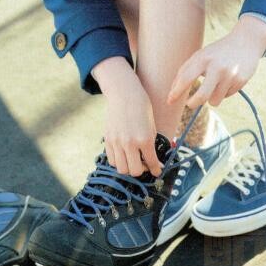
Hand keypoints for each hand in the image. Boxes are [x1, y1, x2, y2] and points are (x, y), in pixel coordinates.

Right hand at [92, 57, 162, 177]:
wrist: (124, 93)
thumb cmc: (142, 106)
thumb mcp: (152, 125)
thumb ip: (151, 143)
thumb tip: (153, 160)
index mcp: (144, 138)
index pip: (151, 163)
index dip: (156, 170)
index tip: (157, 171)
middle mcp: (129, 143)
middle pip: (135, 171)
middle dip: (142, 170)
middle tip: (145, 163)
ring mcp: (116, 142)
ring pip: (122, 169)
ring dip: (129, 167)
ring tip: (134, 159)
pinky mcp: (108, 139)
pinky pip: (112, 160)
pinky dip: (119, 161)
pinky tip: (124, 154)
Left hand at [167, 16, 265, 108]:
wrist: (245, 41)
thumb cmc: (217, 51)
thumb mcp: (201, 55)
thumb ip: (186, 71)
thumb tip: (172, 91)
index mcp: (203, 58)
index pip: (186, 78)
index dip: (176, 92)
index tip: (169, 101)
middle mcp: (216, 67)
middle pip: (201, 96)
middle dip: (193, 103)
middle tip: (190, 104)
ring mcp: (229, 74)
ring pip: (214, 100)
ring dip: (212, 97)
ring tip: (216, 84)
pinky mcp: (240, 80)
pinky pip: (226, 96)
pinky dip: (224, 92)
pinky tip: (229, 79)